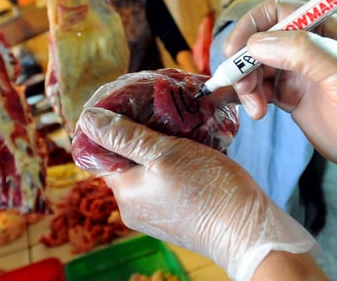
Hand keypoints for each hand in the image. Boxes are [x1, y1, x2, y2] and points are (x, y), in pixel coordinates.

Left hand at [76, 107, 318, 280]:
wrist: (249, 231)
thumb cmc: (208, 189)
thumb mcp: (164, 152)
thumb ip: (125, 135)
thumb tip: (88, 120)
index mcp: (125, 192)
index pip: (103, 153)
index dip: (112, 127)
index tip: (127, 105)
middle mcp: (134, 207)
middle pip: (126, 160)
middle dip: (140, 135)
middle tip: (159, 112)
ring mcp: (155, 213)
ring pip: (148, 170)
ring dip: (159, 148)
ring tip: (178, 128)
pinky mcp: (176, 215)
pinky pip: (165, 182)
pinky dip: (174, 164)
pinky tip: (191, 150)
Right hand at [224, 0, 336, 207]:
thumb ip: (305, 53)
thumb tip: (257, 44)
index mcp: (324, 28)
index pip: (277, 12)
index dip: (251, 26)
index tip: (234, 50)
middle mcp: (307, 45)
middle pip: (259, 41)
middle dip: (245, 63)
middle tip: (243, 86)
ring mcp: (296, 70)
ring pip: (254, 66)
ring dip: (247, 85)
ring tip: (256, 108)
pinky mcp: (288, 93)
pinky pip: (258, 87)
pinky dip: (250, 97)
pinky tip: (258, 112)